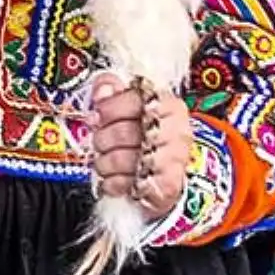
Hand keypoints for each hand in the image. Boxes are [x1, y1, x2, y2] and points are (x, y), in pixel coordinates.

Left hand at [90, 73, 192, 219]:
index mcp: (169, 104)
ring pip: (127, 160)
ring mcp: (175, 159)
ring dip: (106, 162)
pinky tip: (113, 179)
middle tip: (99, 142)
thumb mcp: (128, 104)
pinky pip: (133, 184)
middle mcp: (178, 131)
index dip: (109, 108)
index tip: (97, 116)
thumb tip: (103, 90)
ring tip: (104, 161)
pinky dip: (115, 183)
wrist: (163, 170)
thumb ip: (111, 89)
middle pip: (126, 132)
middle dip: (103, 138)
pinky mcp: (169, 185)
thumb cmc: (143, 133)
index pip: (134, 100)